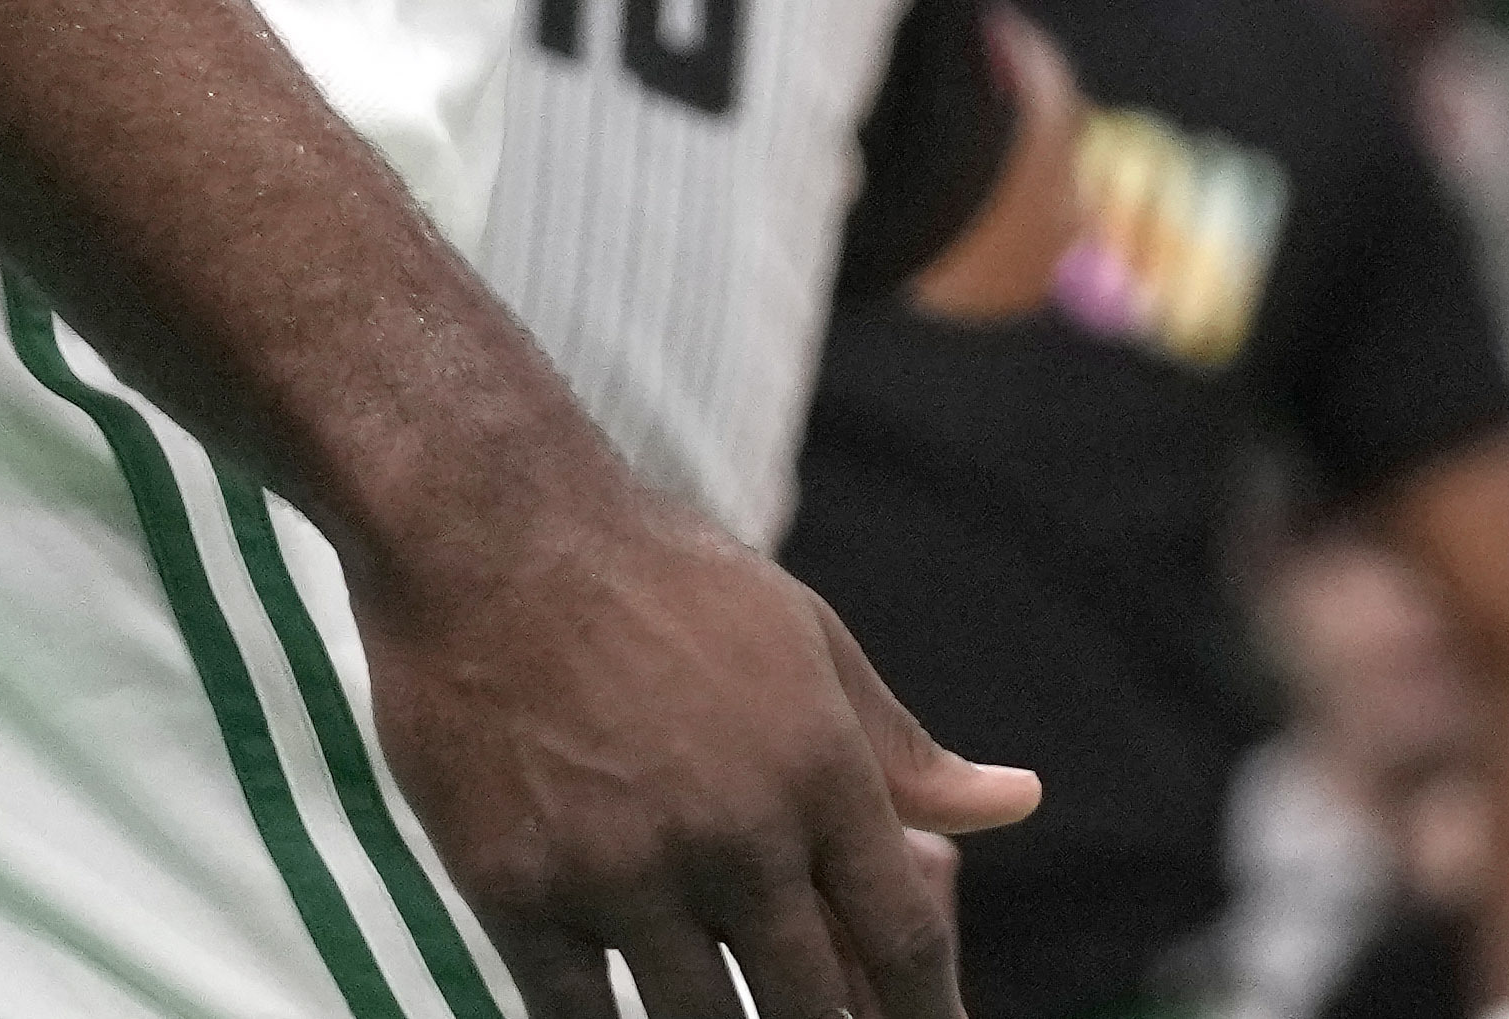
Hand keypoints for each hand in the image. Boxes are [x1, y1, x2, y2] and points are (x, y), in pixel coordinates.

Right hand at [358, 449, 1033, 1018]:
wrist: (491, 538)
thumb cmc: (663, 582)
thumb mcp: (808, 642)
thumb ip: (903, 751)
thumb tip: (1016, 804)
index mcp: (818, 769)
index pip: (901, 935)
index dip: (929, 1009)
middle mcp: (734, 832)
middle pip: (810, 1004)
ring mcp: (623, 871)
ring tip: (734, 1012)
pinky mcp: (518, 894)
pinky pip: (577, 1016)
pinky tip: (625, 1009)